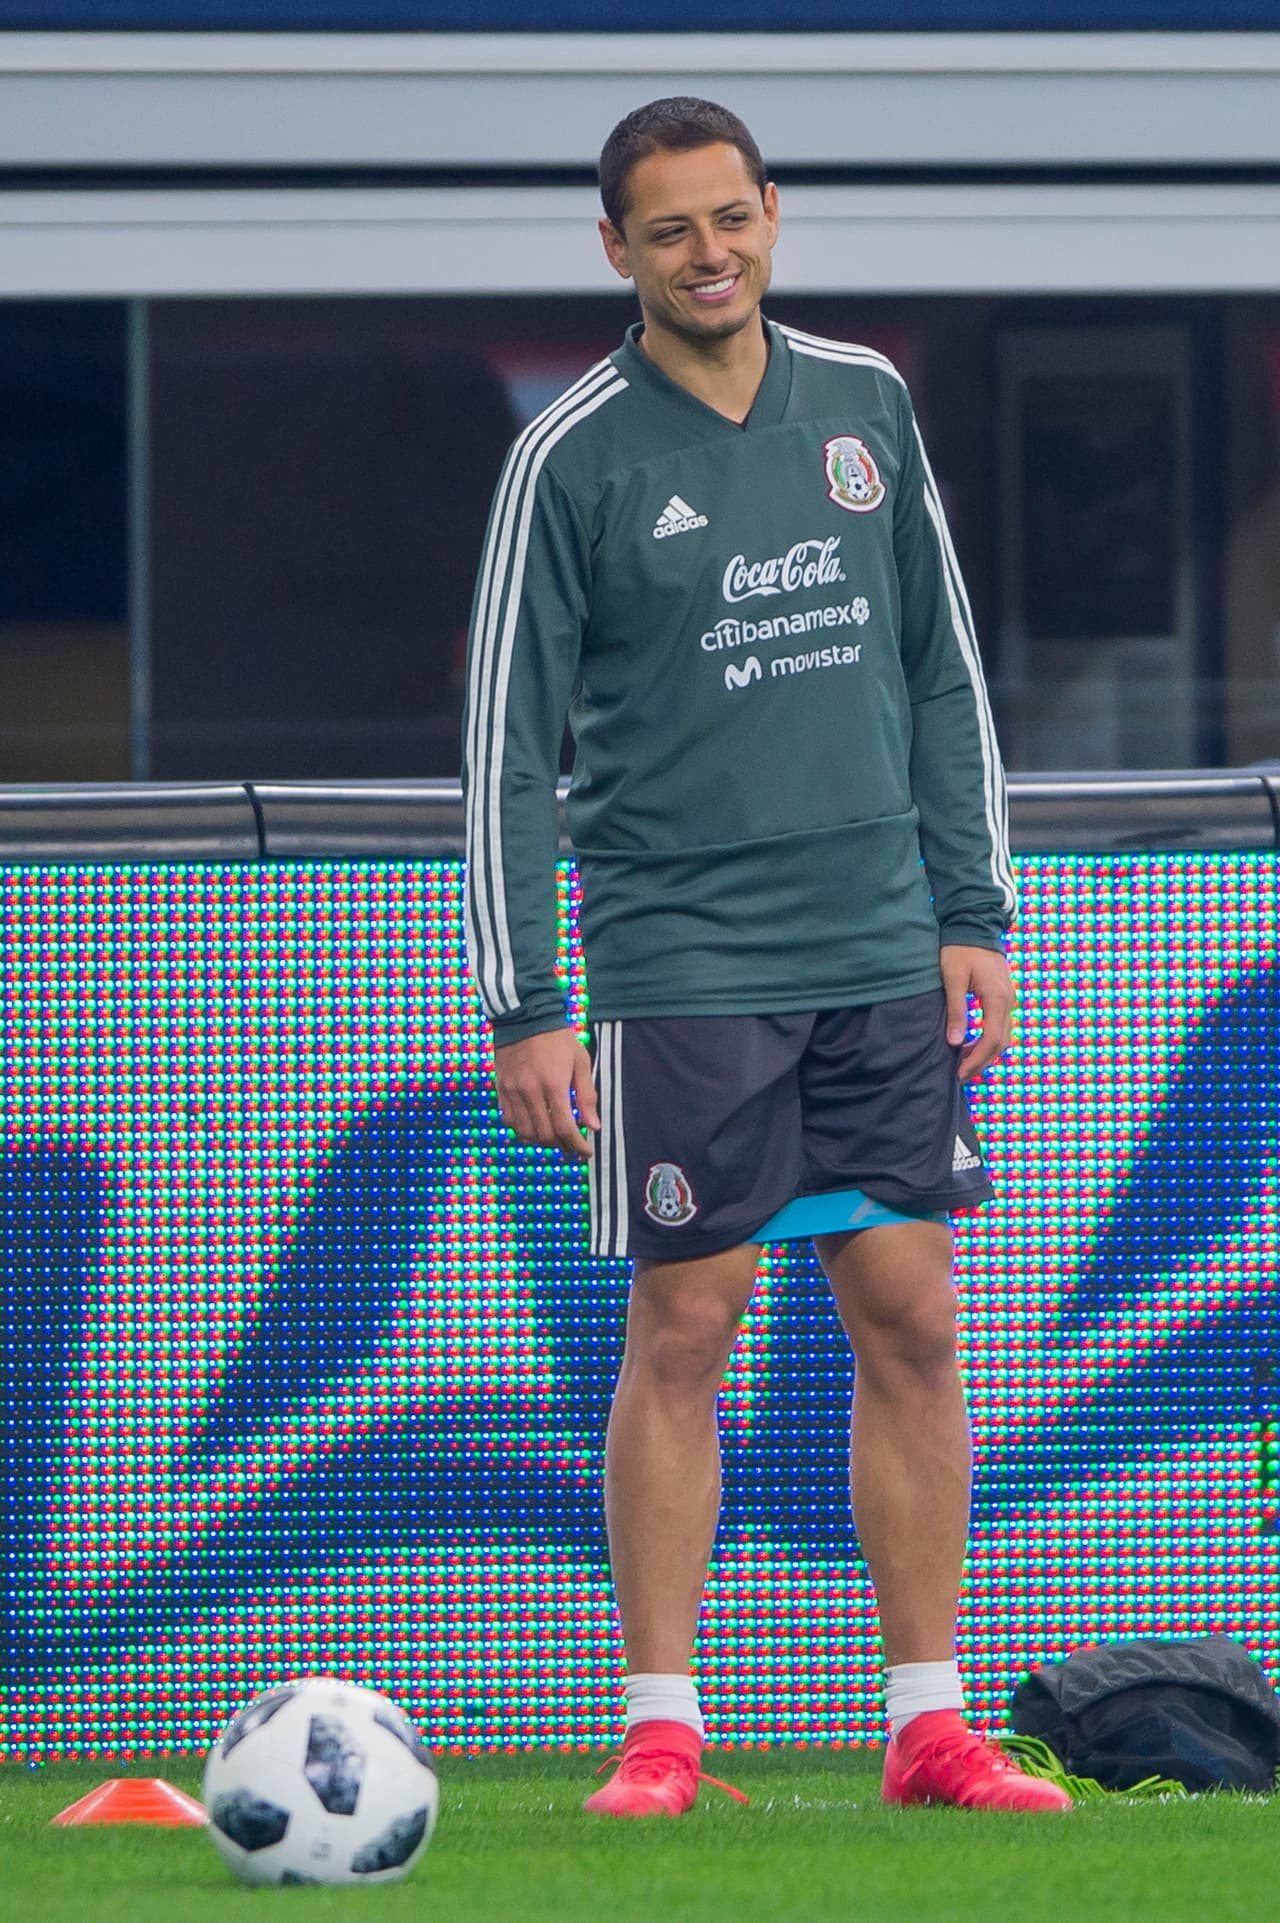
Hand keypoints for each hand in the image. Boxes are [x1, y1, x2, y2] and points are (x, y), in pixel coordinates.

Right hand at [492, 1028, 600, 1159]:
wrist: (525, 1016)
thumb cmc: (558, 1038)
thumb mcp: (580, 1062)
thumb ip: (587, 1096)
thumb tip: (593, 1126)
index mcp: (554, 1084)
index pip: (565, 1127)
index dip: (577, 1145)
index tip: (585, 1152)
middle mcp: (530, 1091)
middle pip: (544, 1135)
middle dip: (561, 1145)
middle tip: (572, 1145)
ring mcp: (512, 1091)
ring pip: (525, 1132)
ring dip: (541, 1141)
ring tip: (554, 1137)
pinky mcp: (501, 1088)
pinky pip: (509, 1120)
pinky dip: (522, 1129)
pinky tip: (534, 1125)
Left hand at [939, 945, 1015, 1084]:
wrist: (975, 923)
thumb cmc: (960, 949)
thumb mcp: (953, 979)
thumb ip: (957, 1011)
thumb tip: (956, 1043)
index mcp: (997, 998)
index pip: (991, 1040)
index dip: (976, 1061)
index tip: (959, 1073)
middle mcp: (1009, 1001)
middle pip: (1001, 1043)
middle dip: (981, 1062)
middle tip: (960, 1075)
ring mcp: (1009, 998)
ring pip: (1003, 1035)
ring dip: (986, 1053)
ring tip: (964, 1063)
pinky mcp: (1005, 995)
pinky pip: (1001, 1025)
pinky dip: (989, 1040)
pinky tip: (972, 1044)